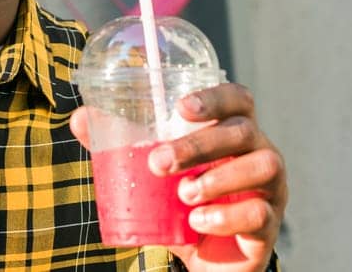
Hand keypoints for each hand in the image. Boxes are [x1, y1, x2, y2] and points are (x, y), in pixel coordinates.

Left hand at [70, 83, 286, 271]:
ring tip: (184, 195)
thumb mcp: (153, 178)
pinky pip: (259, 213)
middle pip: (243, 131)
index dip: (215, 97)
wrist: (205, 262)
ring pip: (263, 165)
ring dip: (219, 177)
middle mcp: (260, 152)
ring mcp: (271, 188)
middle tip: (159, 163)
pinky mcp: (269, 224)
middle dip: (199, 144)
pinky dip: (226, 216)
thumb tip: (79, 118)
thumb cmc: (183, 206)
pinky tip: (198, 222)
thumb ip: (121, 148)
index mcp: (233, 134)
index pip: (238, 100)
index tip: (181, 107)